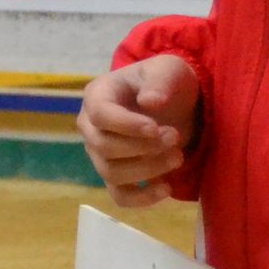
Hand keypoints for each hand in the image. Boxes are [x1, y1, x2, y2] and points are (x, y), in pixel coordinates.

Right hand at [79, 54, 200, 207]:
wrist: (176, 102)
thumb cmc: (167, 82)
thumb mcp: (169, 69)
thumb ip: (160, 81)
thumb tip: (149, 103)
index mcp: (97, 95)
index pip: (100, 115)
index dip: (126, 125)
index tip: (157, 128)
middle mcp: (90, 126)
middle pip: (103, 147)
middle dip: (143, 147)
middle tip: (174, 137)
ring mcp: (100, 153)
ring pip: (111, 173)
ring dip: (147, 169)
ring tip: (178, 156)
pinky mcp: (116, 175)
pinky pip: (119, 196)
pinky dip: (142, 198)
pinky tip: (167, 187)